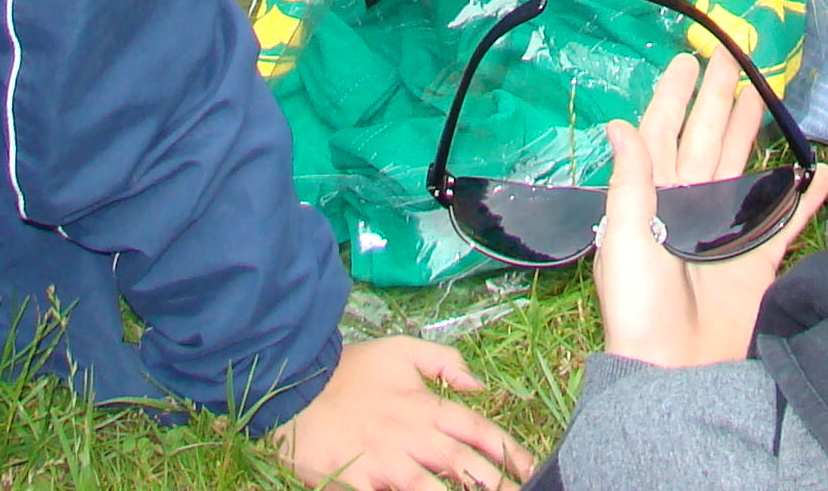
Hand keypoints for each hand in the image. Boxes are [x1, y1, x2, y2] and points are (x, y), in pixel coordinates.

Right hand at [273, 336, 535, 490]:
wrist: (294, 385)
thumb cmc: (349, 370)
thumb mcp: (400, 350)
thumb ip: (444, 362)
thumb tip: (479, 385)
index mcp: (425, 406)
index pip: (478, 430)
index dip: (509, 451)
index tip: (533, 468)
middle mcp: (412, 438)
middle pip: (466, 466)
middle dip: (497, 484)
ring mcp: (385, 464)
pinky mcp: (357, 484)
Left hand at [597, 49, 827, 368]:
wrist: (675, 373)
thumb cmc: (641, 307)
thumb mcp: (622, 238)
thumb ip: (629, 180)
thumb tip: (619, 122)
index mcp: (654, 198)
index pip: (665, 133)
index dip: (676, 96)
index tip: (689, 58)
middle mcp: (691, 206)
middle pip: (707, 138)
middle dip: (718, 98)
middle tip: (733, 55)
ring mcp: (726, 231)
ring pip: (743, 166)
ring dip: (751, 132)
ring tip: (763, 95)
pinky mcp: (758, 259)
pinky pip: (785, 219)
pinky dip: (803, 196)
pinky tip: (817, 171)